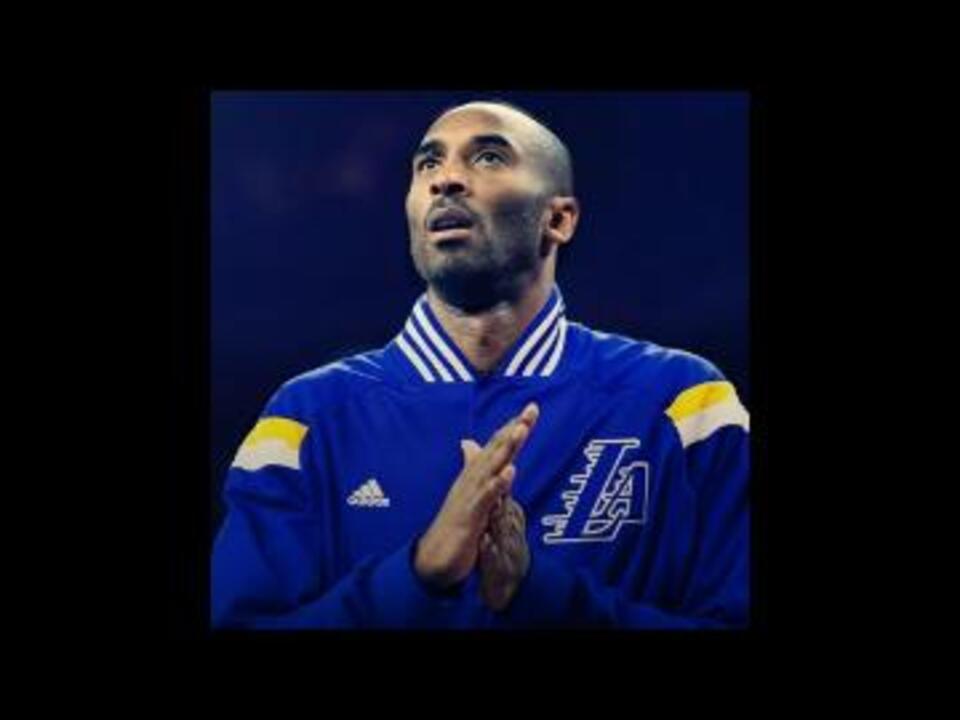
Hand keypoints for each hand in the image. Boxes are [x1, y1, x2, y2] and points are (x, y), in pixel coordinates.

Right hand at [414, 403, 538, 589]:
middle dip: (514, 429)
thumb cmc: (456, 523)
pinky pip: (485, 498)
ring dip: (506, 449)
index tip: (531, 408)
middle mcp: (472, 479)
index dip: (513, 426)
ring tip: (522, 430)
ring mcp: (470, 496)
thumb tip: (468, 442)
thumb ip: (472, 466)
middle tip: (531, 410)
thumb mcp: (470, 493)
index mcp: (476, 474)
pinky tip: (509, 472)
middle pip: (496, 449)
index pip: (497, 445)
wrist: (436, 556)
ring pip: (491, 468)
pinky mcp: (469, 515)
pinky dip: (496, 484)